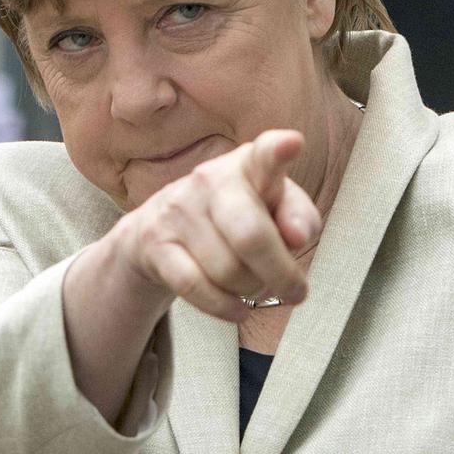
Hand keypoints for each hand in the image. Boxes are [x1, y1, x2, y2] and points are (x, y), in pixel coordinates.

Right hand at [106, 129, 321, 321]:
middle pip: (251, 236)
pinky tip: (238, 309)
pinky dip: (224, 307)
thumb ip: (299, 217)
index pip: (265, 154)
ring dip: (251, 290)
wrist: (159, 229)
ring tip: (254, 285)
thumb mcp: (274, 208)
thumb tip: (297, 236)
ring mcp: (179, 211)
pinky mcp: (154, 244)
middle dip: (281, 273)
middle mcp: (211, 180)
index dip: (278, 150)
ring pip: (227, 271)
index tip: (292, 144)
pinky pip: (195, 287)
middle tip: (296, 292)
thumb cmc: (236, 216)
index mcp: (250, 166)